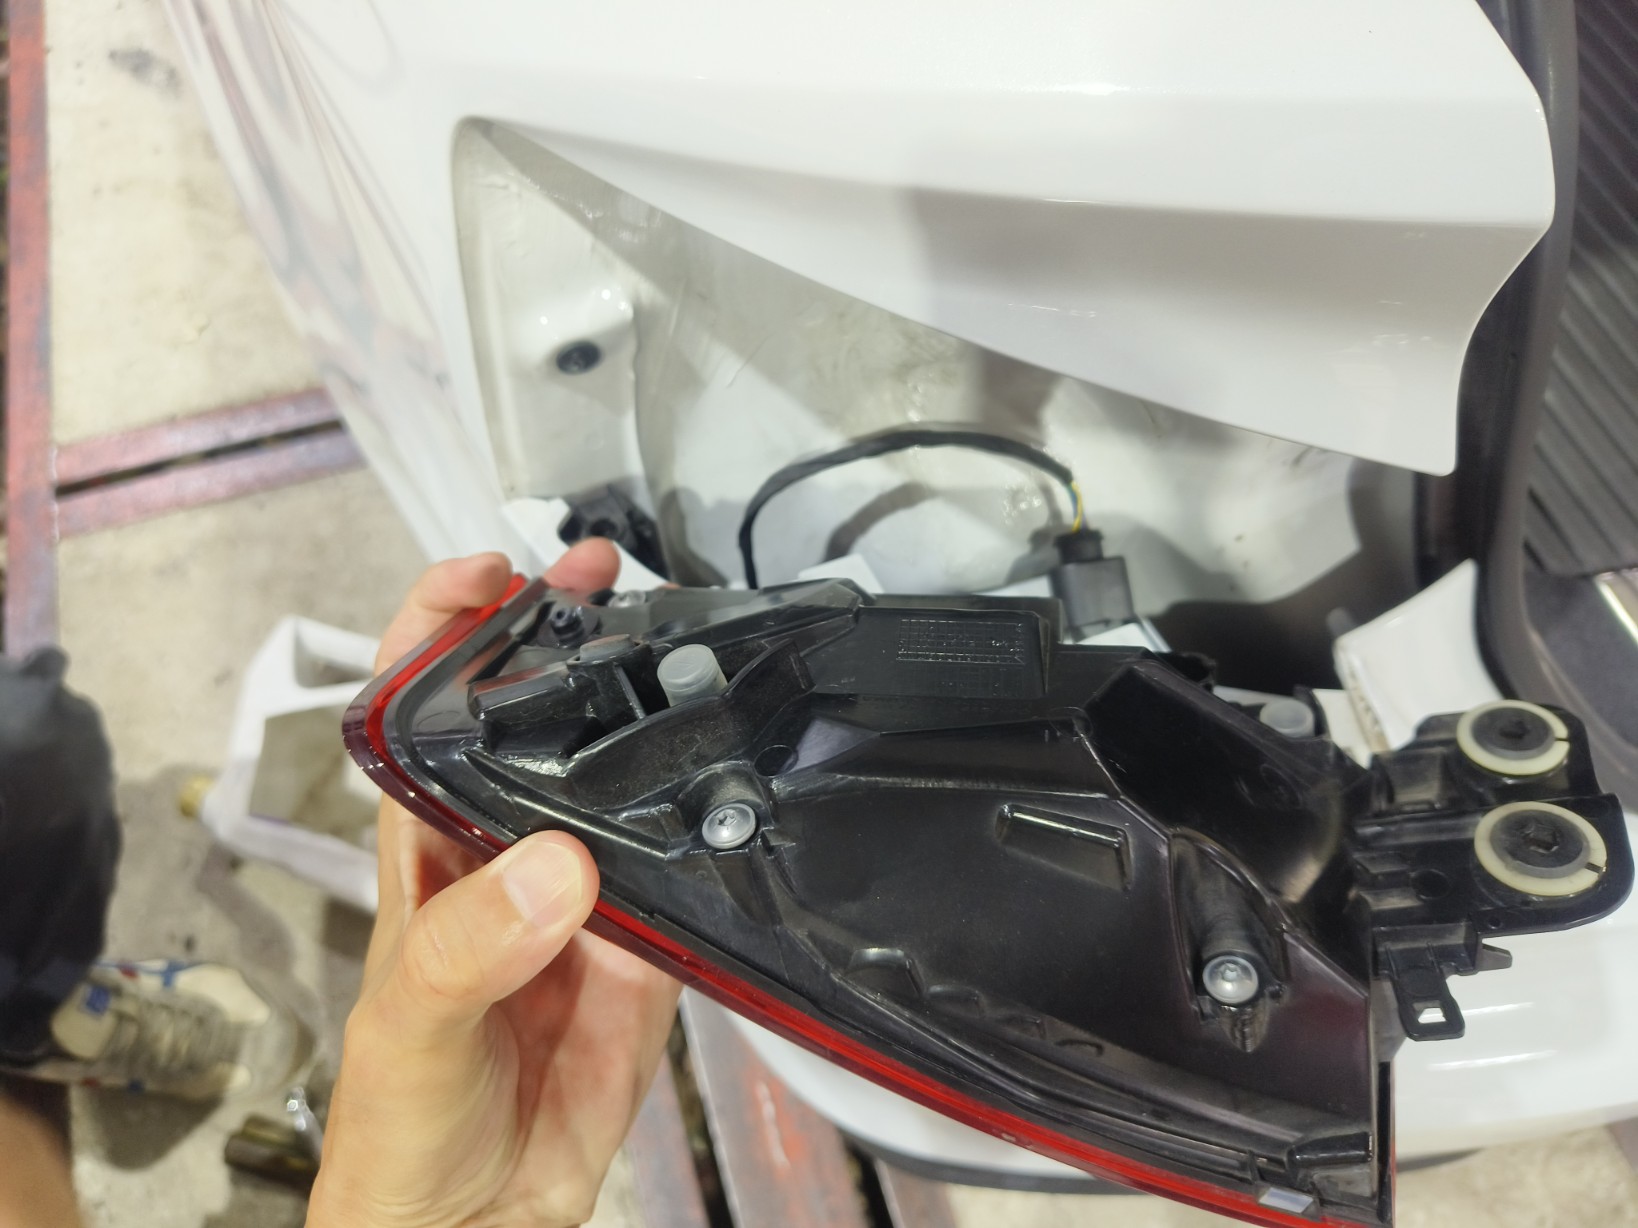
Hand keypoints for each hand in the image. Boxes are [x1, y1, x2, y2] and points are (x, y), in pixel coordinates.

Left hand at [309, 543, 681, 1227]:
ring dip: (651, 724)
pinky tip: (738, 788)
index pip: (422, 712)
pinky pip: (687, 874)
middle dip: (566, 639)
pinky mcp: (649, 950)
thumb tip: (556, 869)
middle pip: (536, 724)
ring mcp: (585, 900)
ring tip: (688, 656)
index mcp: (431, 853)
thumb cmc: (402, 1122)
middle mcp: (509, 859)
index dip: (445, 628)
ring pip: (623, 787)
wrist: (476, 1223)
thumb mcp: (417, 1023)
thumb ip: (474, 945)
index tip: (491, 572)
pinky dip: (714, 832)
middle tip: (605, 577)